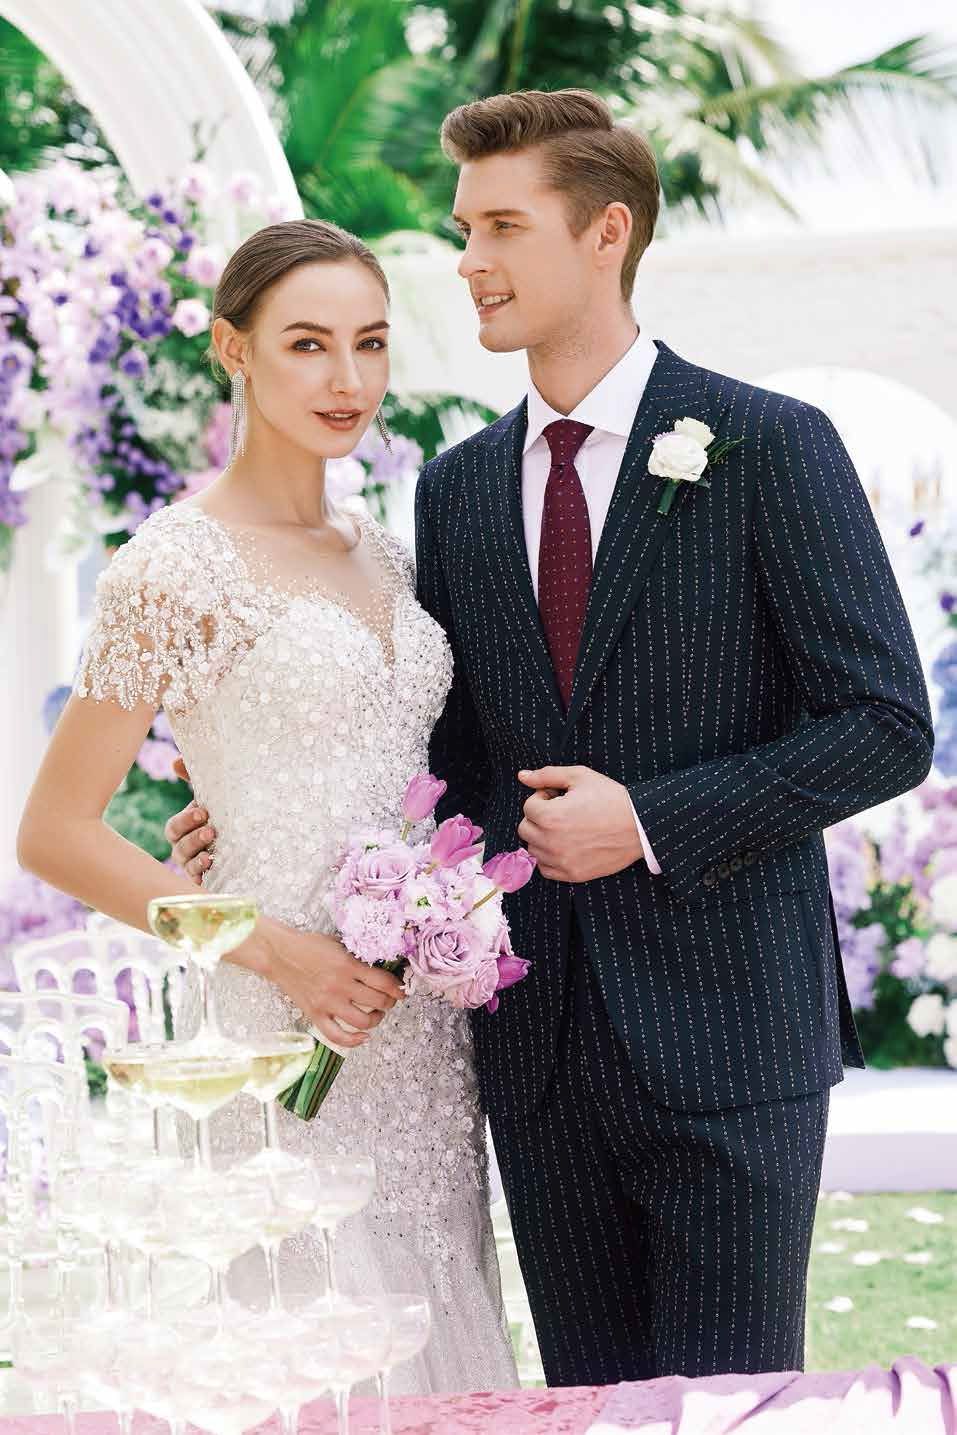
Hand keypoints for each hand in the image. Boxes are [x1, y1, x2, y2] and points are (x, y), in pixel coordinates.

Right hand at [164, 762, 216, 884]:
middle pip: (178, 846)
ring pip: (187, 864)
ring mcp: (193, 865)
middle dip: (193, 838)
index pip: (174, 827)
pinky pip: (197, 880)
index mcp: (183, 829)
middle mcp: (184, 848)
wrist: (246, 841)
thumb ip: (194, 779)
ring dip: (197, 858)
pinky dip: (201, 875)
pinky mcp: (206, 879)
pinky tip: (211, 869)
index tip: (203, 811)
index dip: (185, 820)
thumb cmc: (222, 816)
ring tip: (212, 854)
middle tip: (210, 831)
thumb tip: (176, 761)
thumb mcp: (213, 797)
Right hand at [259, 921, 405, 1048]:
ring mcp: (327, 1003)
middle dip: (390, 1002)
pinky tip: (363, 1036)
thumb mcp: (339, 944)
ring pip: (363, 1021)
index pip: (384, 982)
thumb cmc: (309, 945)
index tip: (401, 990)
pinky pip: (337, 1036)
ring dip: (377, 1020)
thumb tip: (381, 969)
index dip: (397, 988)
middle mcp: (340, 986)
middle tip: (390, 1000)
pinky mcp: (315, 1014)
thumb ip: (358, 957)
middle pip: (378, 1002)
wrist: (280, 954)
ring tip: (377, 1014)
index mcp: (348, 965)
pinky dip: (353, 1041)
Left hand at [517, 765, 643, 882]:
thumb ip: (547, 775)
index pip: (528, 806)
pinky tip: (566, 845)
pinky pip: (545, 869)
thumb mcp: (580, 776)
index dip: (544, 797)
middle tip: (561, 812)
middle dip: (539, 817)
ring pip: (533, 849)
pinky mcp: (572, 874)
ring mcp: (561, 861)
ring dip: (543, 837)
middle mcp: (551, 842)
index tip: (560, 797)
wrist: (639, 826)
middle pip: (525, 828)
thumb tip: (522, 776)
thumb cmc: (610, 798)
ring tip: (566, 828)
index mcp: (550, 816)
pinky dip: (550, 858)